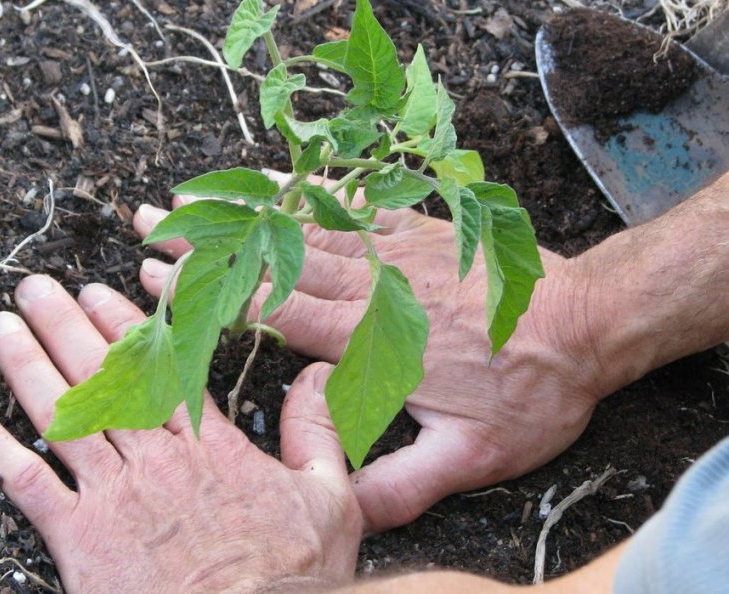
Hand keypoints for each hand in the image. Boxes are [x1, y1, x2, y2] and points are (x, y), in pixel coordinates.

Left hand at [0, 275, 361, 592]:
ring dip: (26, 366)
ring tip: (2, 327)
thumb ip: (318, 432)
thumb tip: (320, 375)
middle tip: (35, 290)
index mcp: (210, 447)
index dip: (124, 331)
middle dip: (63, 328)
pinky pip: (28, 484)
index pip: (159, 371)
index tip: (97, 295)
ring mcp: (113, 497)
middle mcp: (154, 459)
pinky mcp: (80, 539)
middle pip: (102, 381)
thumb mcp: (329, 499)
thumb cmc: (290, 577)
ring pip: (63, 416)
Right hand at [131, 186, 610, 533]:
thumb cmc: (532, 389)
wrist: (590, 322)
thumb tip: (341, 508)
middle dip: (208, 244)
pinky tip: (277, 180)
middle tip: (149, 226)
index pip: (276, 313)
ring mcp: (397, 251)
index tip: (162, 282)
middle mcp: (376, 286)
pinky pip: (355, 205)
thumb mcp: (472, 455)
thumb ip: (402, 483)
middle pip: (276, 261)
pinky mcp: (420, 231)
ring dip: (243, 213)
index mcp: (375, 339)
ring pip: (306, 227)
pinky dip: (309, 192)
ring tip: (192, 197)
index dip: (215, 297)